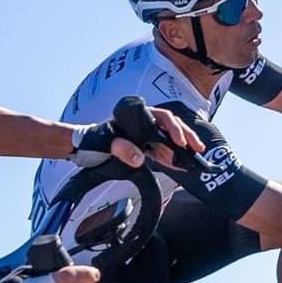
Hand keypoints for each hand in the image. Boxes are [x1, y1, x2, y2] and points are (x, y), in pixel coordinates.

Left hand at [73, 104, 205, 169]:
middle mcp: (145, 123)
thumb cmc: (94, 141)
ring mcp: (146, 135)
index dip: (174, 128)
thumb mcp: (105, 144)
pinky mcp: (145, 147)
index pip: (162, 117)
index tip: (180, 141)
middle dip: (186, 136)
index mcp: (137, 116)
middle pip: (171, 126)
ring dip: (183, 147)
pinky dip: (172, 158)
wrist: (84, 148)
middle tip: (197, 148)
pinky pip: (162, 151)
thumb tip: (140, 158)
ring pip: (170, 138)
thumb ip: (122, 149)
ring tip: (195, 157)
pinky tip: (181, 166)